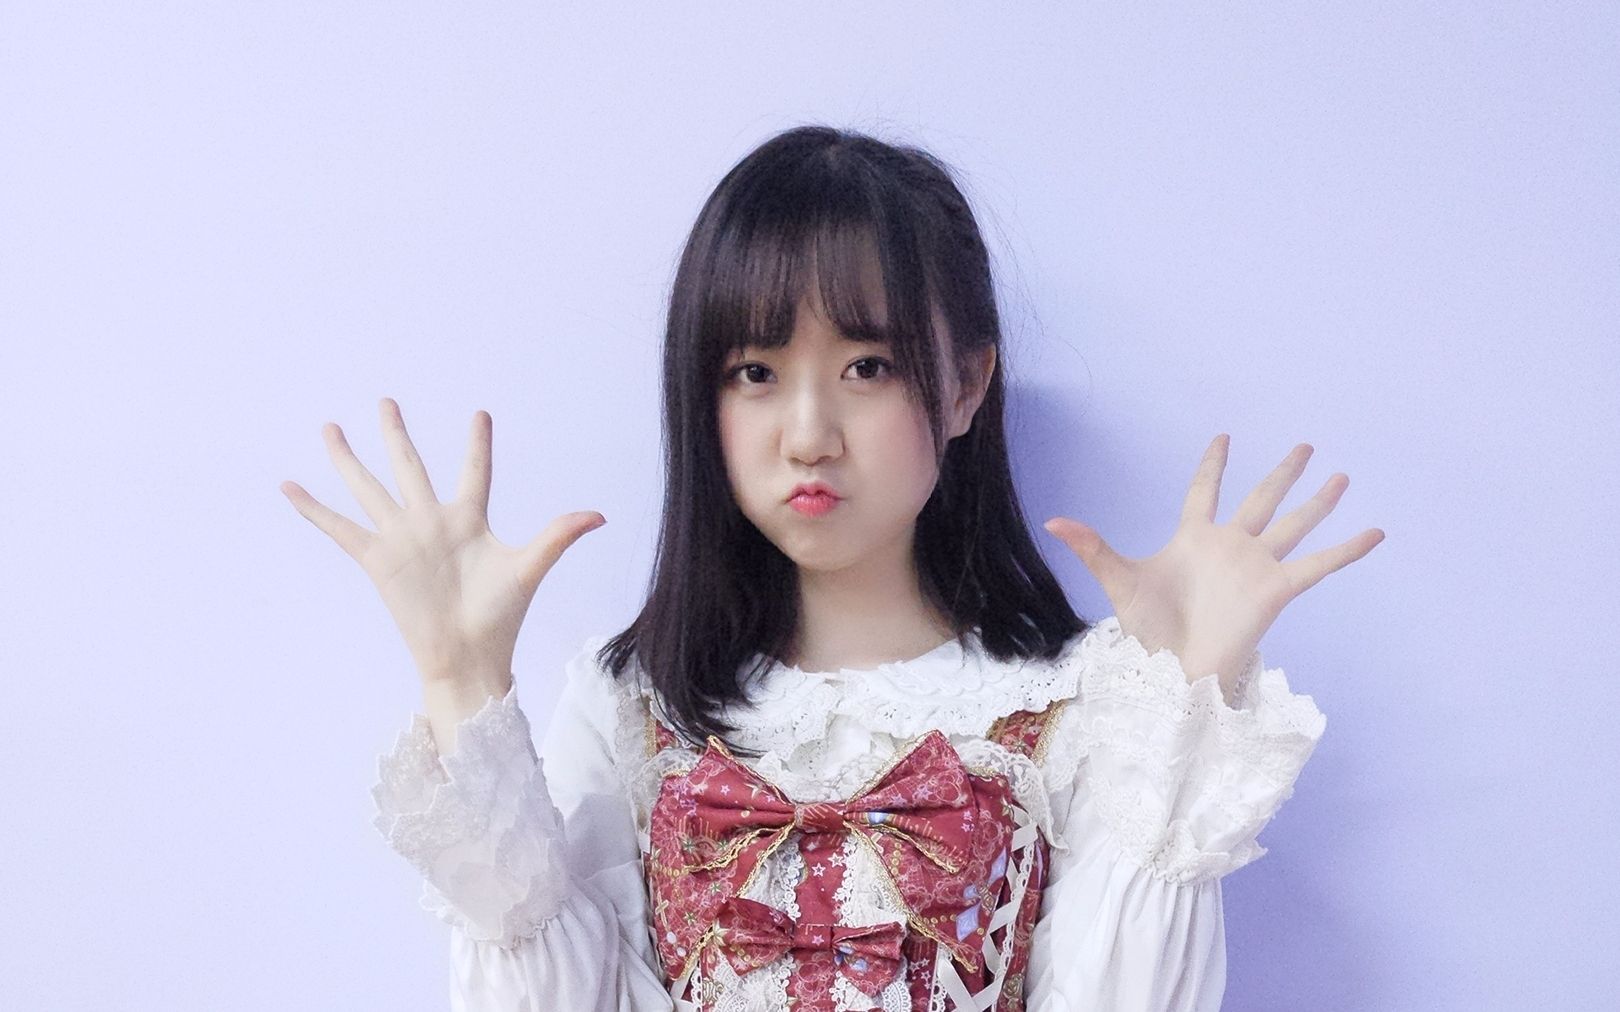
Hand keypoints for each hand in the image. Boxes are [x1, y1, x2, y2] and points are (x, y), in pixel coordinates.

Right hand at [280, 397, 605, 684]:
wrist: (467, 657)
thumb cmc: (500, 618)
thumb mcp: (529, 568)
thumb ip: (557, 536)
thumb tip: (599, 515)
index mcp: (470, 520)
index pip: (474, 471)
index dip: (477, 444)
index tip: (481, 414)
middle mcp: (432, 522)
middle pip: (410, 467)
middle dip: (396, 435)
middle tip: (386, 401)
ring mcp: (402, 539)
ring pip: (370, 487)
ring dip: (349, 458)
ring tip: (330, 427)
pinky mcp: (378, 560)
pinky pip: (340, 528)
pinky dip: (315, 509)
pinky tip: (290, 486)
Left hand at [1042, 434, 1383, 694]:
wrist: (1174, 670)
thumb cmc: (1147, 632)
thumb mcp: (1119, 580)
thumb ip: (1092, 546)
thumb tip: (1050, 520)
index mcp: (1193, 539)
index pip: (1205, 491)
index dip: (1213, 465)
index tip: (1224, 437)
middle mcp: (1229, 547)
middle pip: (1261, 499)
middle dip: (1282, 473)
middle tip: (1306, 445)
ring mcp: (1256, 566)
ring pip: (1293, 523)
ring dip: (1317, 500)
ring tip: (1342, 475)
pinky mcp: (1277, 589)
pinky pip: (1319, 564)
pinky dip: (1346, 549)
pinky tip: (1375, 531)